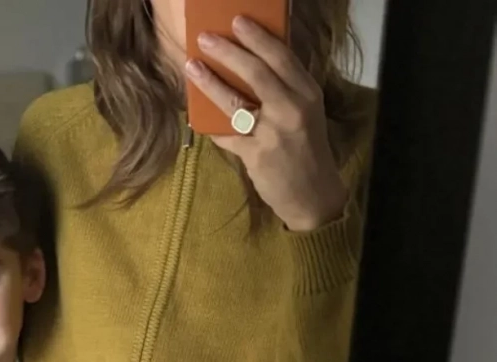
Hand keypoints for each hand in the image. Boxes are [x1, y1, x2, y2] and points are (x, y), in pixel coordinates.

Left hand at [186, 17, 347, 231]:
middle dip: (228, 52)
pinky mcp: (256, 157)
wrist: (313, 196)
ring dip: (210, 83)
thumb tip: (253, 62)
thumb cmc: (306, 150)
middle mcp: (292, 110)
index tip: (237, 21)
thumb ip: (285, 89)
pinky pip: (227, 136)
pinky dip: (213, 127)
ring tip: (193, 67)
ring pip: (235, 103)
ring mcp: (273, 134)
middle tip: (205, 38)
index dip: (257, 37)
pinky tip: (199, 117)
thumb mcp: (306, 113)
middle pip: (256, 73)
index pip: (281, 57)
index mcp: (307, 94)